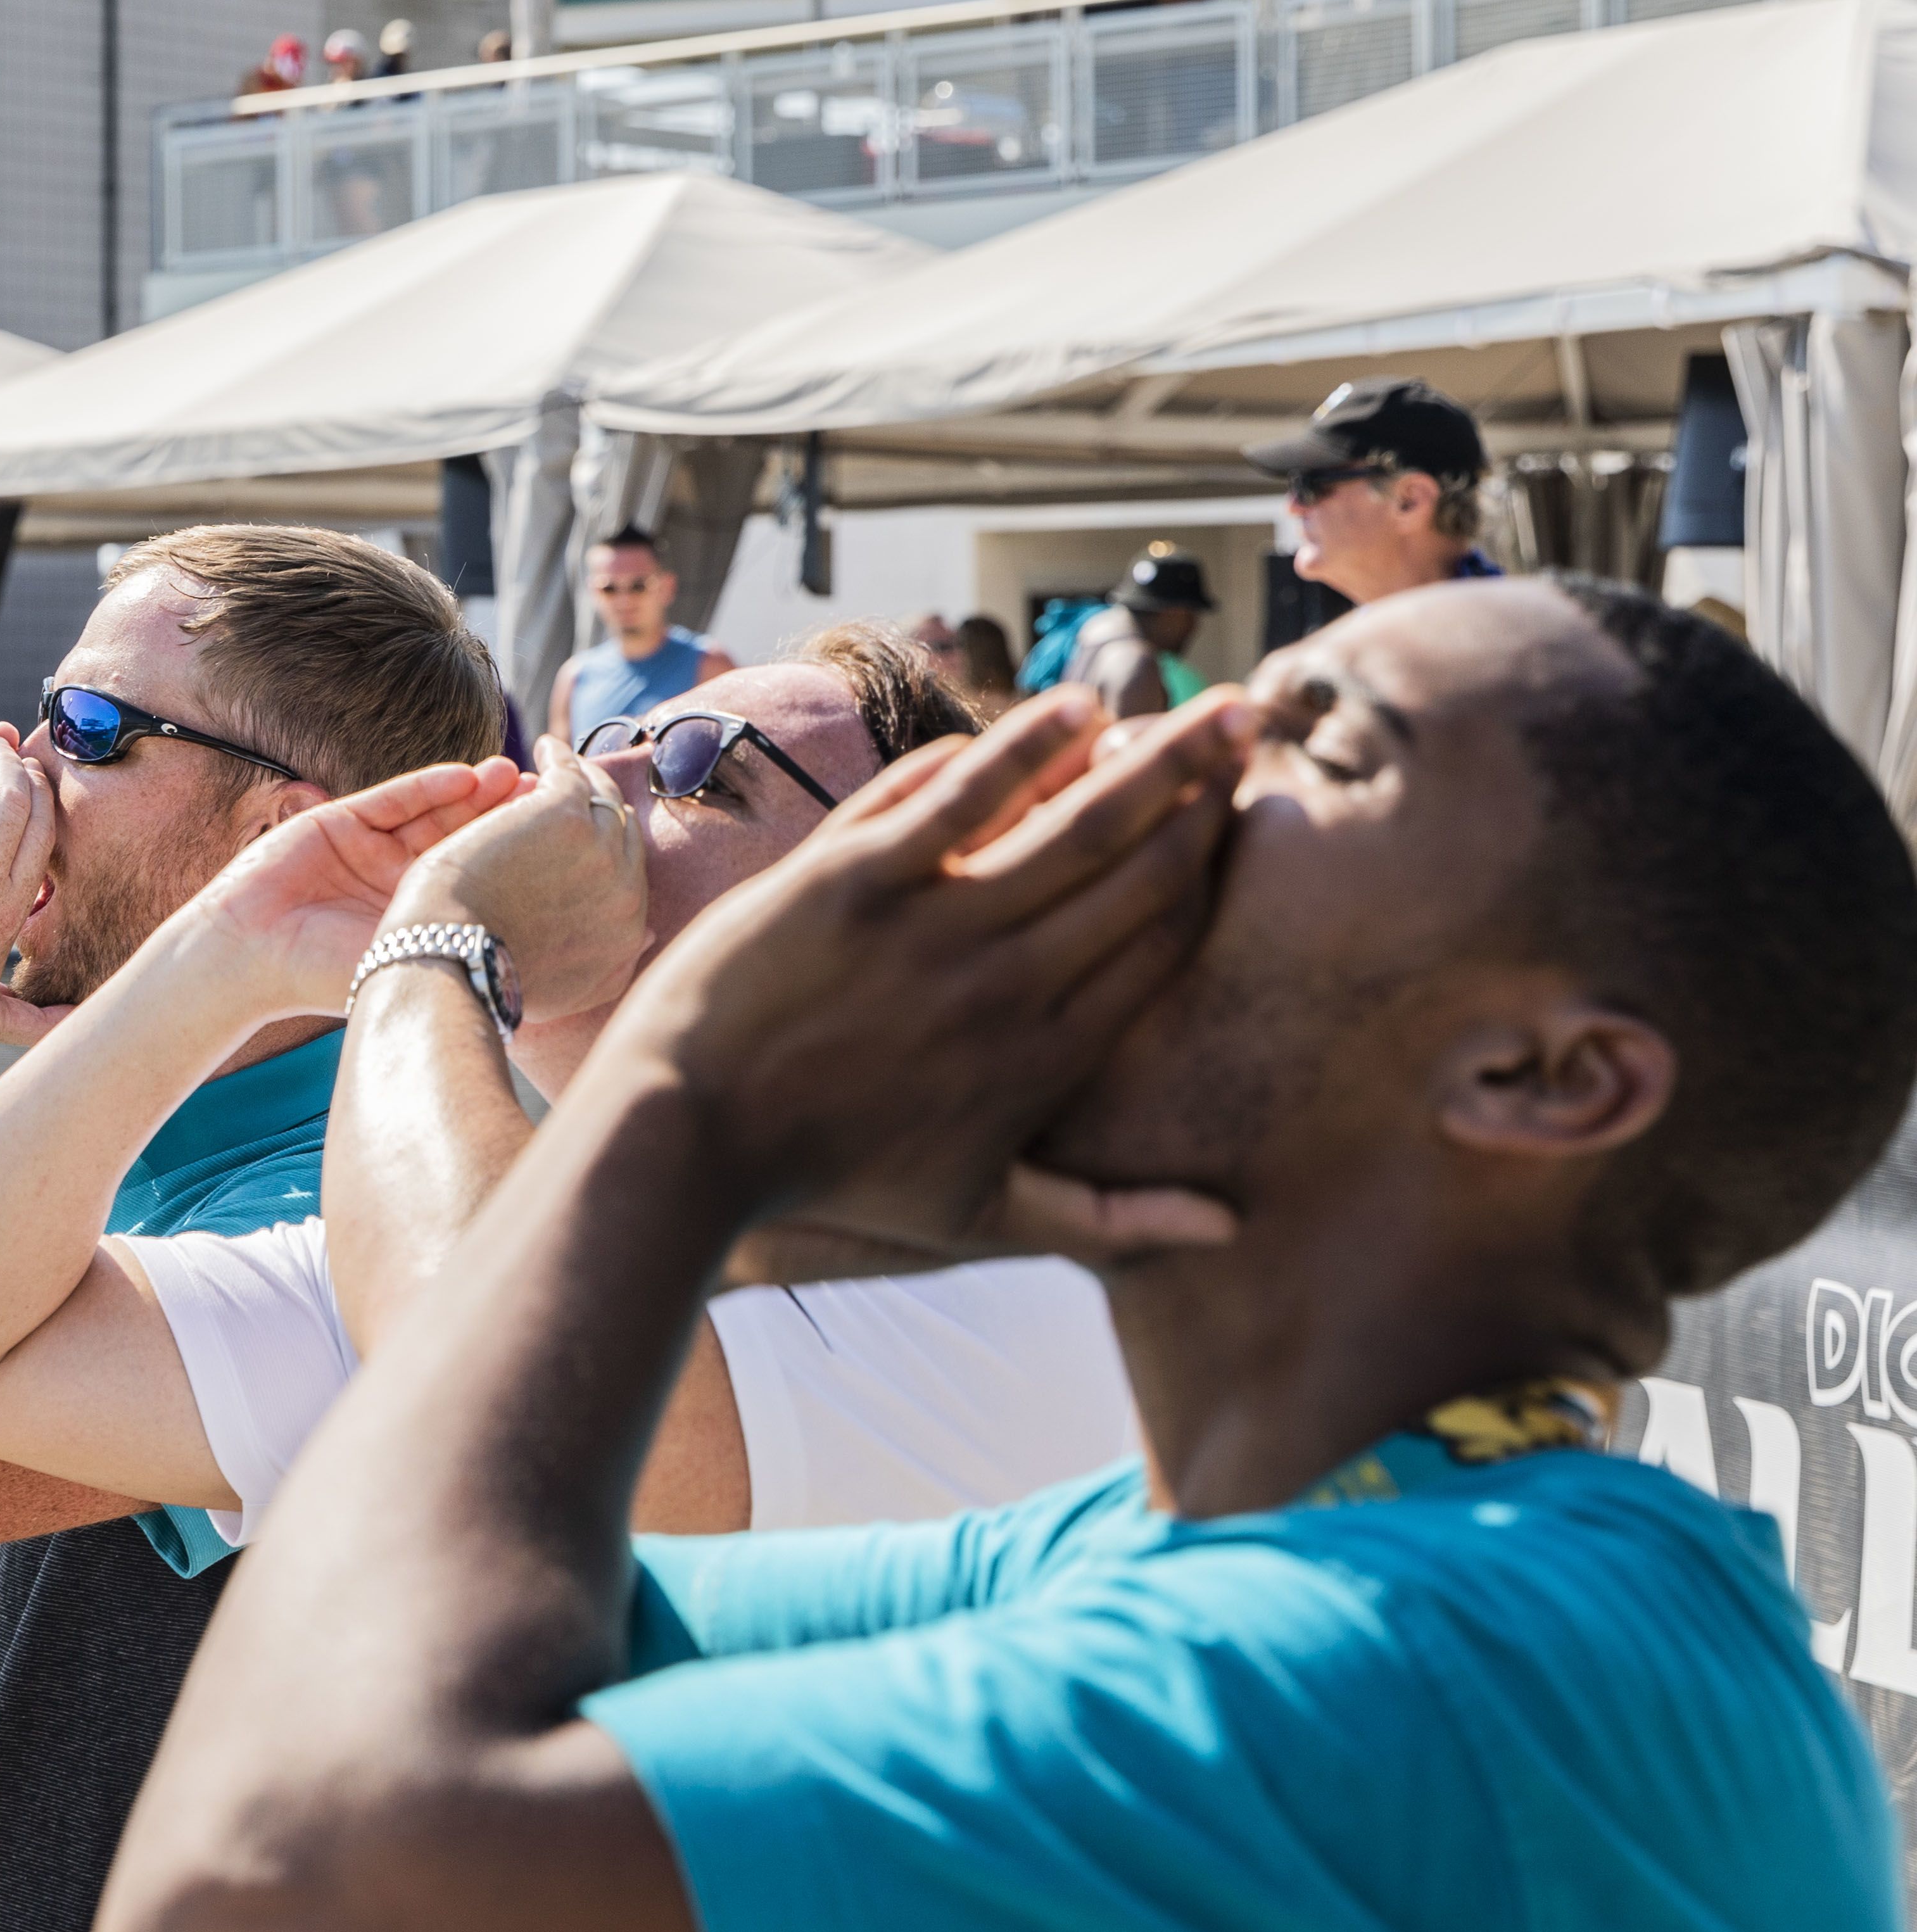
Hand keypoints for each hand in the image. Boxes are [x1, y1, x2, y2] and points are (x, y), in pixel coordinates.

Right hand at [171, 755, 526, 1017]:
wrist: (247, 958)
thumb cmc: (325, 975)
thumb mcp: (409, 955)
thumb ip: (462, 937)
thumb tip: (549, 952)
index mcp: (418, 918)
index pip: (477, 878)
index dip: (516, 858)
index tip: (562, 842)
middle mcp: (397, 882)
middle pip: (461, 839)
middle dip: (501, 818)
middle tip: (549, 797)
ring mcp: (369, 851)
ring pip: (431, 813)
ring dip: (472, 794)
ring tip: (512, 775)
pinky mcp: (339, 822)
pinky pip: (392, 798)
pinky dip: (427, 786)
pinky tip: (464, 775)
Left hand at [384, 743, 652, 1025]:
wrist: (454, 967)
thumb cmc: (488, 982)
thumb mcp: (567, 989)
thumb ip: (608, 964)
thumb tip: (646, 934)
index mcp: (626, 935)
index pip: (629, 877)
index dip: (608, 852)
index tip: (586, 840)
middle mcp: (626, 891)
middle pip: (623, 834)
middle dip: (602, 811)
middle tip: (577, 791)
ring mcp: (601, 850)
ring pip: (601, 798)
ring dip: (582, 777)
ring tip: (562, 762)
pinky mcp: (567, 815)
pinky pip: (570, 773)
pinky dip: (559, 757)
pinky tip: (545, 748)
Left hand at [591, 689, 1256, 1249]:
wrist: (686, 1137)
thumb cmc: (831, 1176)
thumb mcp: (977, 1215)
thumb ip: (1109, 1219)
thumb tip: (1229, 1225)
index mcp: (1050, 1053)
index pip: (1164, 938)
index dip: (1211, 865)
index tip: (1239, 809)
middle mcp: (1009, 985)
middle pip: (1142, 869)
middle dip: (1203, 791)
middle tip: (1246, 727)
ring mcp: (931, 926)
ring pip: (1073, 821)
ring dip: (1148, 756)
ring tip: (1200, 706)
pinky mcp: (852, 878)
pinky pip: (959, 793)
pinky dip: (1023, 745)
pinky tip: (1078, 707)